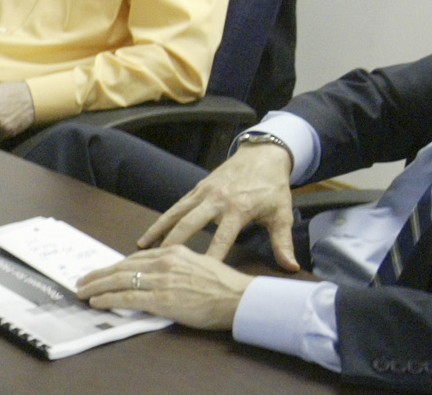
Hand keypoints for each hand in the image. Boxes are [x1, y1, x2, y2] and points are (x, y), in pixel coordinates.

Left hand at [75, 245, 253, 330]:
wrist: (239, 297)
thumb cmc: (224, 286)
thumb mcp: (198, 265)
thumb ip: (177, 267)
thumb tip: (160, 276)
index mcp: (173, 252)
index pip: (136, 257)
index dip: (116, 265)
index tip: (104, 270)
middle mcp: (164, 263)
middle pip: (122, 266)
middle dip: (99, 273)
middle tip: (83, 279)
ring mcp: (162, 280)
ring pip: (120, 280)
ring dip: (97, 285)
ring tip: (82, 290)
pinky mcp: (162, 299)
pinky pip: (128, 298)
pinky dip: (109, 299)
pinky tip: (97, 301)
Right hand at [138, 142, 298, 269]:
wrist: (263, 154)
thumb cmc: (273, 187)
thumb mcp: (282, 214)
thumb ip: (283, 243)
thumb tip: (290, 268)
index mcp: (238, 209)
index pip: (222, 238)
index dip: (210, 257)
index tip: (198, 276)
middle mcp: (217, 200)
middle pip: (190, 225)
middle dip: (174, 244)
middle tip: (158, 264)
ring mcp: (204, 193)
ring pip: (176, 214)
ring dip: (159, 231)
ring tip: (141, 249)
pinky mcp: (198, 188)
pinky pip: (176, 206)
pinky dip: (162, 220)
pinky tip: (150, 235)